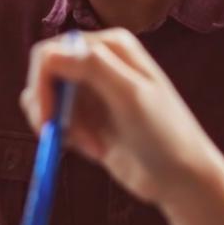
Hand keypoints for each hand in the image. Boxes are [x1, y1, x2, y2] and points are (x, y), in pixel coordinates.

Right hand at [20, 28, 223, 205]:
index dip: (42, 85)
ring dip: (61, 127)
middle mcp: (97, 61)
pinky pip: (56, 120)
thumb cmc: (164, 135)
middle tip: (55, 137)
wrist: (181, 178)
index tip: (48, 119)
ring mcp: (91, 90)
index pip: (51, 53)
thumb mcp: (130, 96)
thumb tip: (50, 53)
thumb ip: (92, 68)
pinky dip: (65, 138)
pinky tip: (95, 150)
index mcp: (109, 46)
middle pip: (44, 76)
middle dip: (48, 108)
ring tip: (92, 147)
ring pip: (46, 100)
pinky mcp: (87, 117)